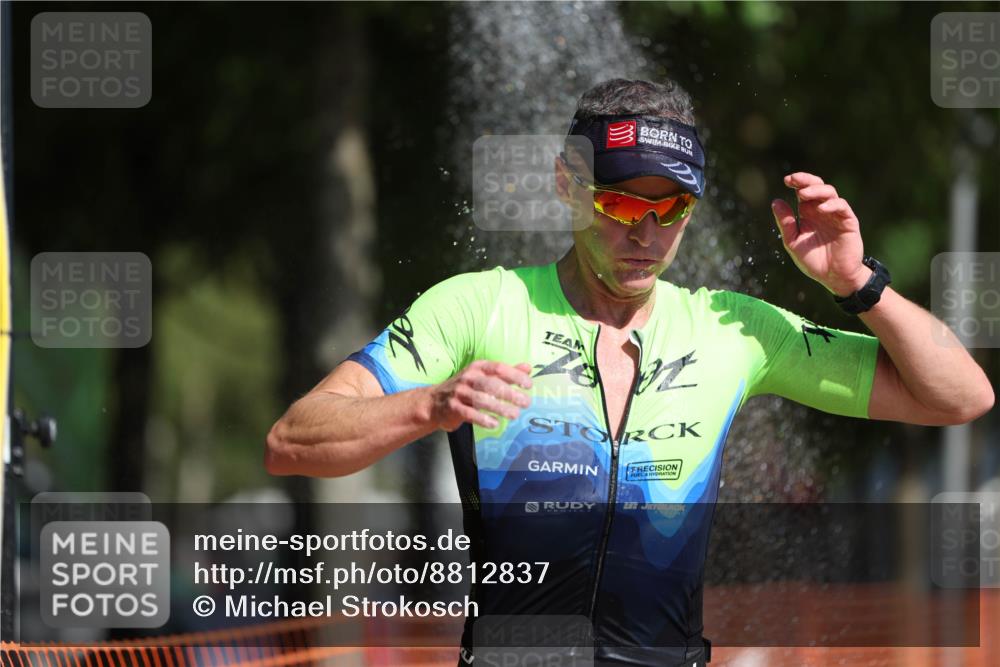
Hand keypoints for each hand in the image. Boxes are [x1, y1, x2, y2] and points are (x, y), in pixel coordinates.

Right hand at [430, 360, 532, 430]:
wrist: (434, 402)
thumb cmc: (465, 388)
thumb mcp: (484, 377)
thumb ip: (506, 373)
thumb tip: (528, 367)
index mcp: (478, 368)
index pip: (498, 368)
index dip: (515, 375)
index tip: (528, 385)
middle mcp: (468, 378)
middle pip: (492, 384)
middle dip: (510, 394)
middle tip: (526, 403)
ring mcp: (459, 392)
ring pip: (482, 400)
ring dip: (500, 408)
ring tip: (514, 415)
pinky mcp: (453, 407)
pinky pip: (470, 413)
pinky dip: (483, 419)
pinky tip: (495, 424)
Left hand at [771, 172, 871, 296]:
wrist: (834, 277)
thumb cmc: (813, 260)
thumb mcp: (793, 242)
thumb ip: (786, 223)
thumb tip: (776, 201)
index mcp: (808, 213)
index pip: (803, 191)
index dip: (797, 182)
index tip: (786, 180)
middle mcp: (822, 210)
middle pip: (817, 186)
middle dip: (806, 180)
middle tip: (794, 179)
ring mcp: (836, 215)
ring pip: (830, 193)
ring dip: (816, 191)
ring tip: (803, 194)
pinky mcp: (849, 222)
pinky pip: (842, 207)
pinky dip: (831, 205)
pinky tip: (821, 208)